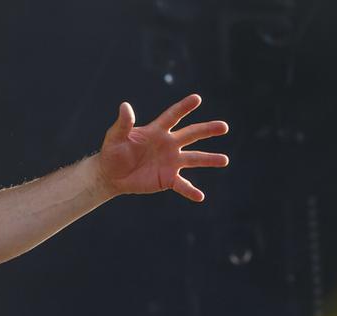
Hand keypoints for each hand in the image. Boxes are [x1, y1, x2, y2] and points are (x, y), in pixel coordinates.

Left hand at [96, 94, 228, 201]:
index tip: (197, 99)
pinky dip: (191, 191)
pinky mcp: (168, 178)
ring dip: (209, 159)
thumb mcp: (115, 137)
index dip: (184, 107)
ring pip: (193, 159)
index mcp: (157, 131)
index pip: (173, 116)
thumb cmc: (113, 152)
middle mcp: (168, 144)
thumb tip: (125, 106)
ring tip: (224, 160)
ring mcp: (170, 162)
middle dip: (207, 130)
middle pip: (191, 134)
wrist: (111, 175)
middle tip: (223, 127)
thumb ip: (123, 123)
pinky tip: (200, 196)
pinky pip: (182, 185)